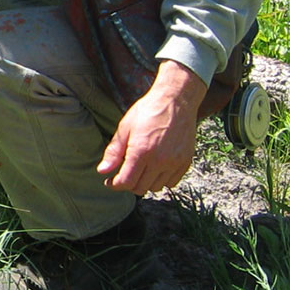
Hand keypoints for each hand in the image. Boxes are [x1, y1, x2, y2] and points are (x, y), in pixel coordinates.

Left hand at [97, 60, 206, 194]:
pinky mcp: (186, 161)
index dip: (115, 184)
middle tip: (123, 174)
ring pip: (156, 187)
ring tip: (140, 170)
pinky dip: (161, 180)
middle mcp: (160, 160)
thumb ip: (113, 152)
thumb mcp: (124, 128)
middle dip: (128, 184)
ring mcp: (175, 162)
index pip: (126, 182)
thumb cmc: (147, 111)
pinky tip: (155, 169)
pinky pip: (171, 182)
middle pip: (140, 187)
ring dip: (145, 183)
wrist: (176, 101)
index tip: (110, 181)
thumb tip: (102, 171)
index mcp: (141, 152)